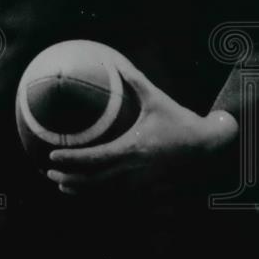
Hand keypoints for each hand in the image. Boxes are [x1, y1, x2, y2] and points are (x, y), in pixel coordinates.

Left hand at [45, 53, 237, 197]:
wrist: (210, 147)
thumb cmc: (180, 120)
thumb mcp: (156, 98)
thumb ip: (134, 80)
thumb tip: (114, 60)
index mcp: (133, 148)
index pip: (95, 158)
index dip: (71, 159)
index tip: (51, 156)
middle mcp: (135, 170)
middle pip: (94, 181)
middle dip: (69, 179)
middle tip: (49, 173)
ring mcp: (142, 185)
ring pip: (104, 194)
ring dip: (80, 191)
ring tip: (60, 185)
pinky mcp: (149, 191)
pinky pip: (118, 198)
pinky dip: (99, 196)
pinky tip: (85, 192)